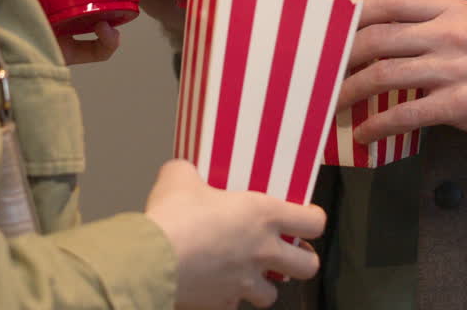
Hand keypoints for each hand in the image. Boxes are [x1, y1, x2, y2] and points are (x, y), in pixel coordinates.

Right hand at [145, 160, 324, 308]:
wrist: (152, 260)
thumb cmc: (173, 218)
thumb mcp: (180, 177)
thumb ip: (189, 171)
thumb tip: (182, 170)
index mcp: (262, 215)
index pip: (313, 222)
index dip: (313, 219)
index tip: (307, 217)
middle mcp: (262, 251)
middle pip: (308, 266)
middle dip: (302, 260)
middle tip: (289, 253)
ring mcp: (244, 282)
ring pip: (273, 295)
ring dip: (264, 285)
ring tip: (251, 275)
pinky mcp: (222, 304)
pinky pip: (233, 305)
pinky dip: (227, 298)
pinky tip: (215, 286)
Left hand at [337, 0, 466, 145]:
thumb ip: (427, 21)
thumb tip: (374, 30)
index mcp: (447, 8)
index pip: (388, 0)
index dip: (352, 13)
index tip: (327, 29)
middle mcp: (447, 33)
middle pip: (376, 38)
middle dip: (339, 57)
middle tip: (317, 72)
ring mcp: (455, 68)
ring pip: (384, 75)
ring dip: (349, 92)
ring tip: (330, 105)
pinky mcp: (462, 104)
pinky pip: (407, 114)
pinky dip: (378, 126)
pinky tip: (364, 134)